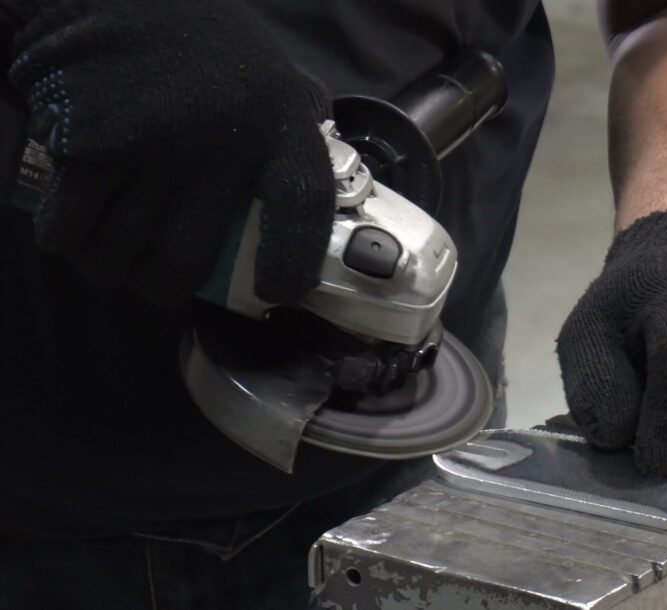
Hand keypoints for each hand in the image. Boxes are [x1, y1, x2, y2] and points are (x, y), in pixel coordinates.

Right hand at [6, 0, 334, 302]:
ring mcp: (158, 144)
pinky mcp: (93, 144)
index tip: (274, 292)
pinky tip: (69, 225)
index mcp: (279, 119)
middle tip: (151, 282)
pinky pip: (71, 227)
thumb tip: (332, 165)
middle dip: (159, 287)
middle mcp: (226, 138)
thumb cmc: (195, 38)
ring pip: (122, 253)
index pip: (303, 204)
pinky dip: (64, 237)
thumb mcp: (267, 72)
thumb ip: (296, 118)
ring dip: (108, 268)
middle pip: (186, 258)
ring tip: (107, 256)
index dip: (291, 260)